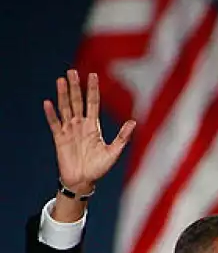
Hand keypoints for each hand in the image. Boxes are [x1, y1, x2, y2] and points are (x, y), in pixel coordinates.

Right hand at [45, 70, 135, 194]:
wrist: (83, 181)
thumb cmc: (99, 168)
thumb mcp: (113, 152)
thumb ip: (122, 137)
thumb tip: (133, 122)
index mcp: (93, 126)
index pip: (93, 103)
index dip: (93, 89)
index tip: (93, 75)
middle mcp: (80, 124)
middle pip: (77, 101)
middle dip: (75, 87)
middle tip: (72, 71)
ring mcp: (69, 130)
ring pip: (65, 108)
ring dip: (63, 95)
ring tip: (61, 80)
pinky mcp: (59, 138)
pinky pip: (54, 123)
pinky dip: (51, 114)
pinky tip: (48, 103)